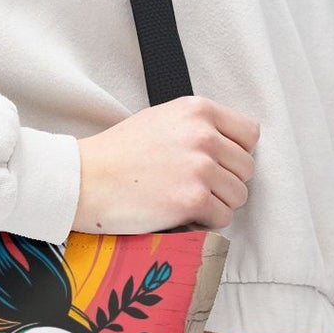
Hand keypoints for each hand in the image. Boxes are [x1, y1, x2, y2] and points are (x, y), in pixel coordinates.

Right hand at [74, 94, 258, 233]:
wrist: (84, 179)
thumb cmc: (117, 153)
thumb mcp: (161, 120)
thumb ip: (198, 127)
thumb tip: (230, 147)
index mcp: (197, 110)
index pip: (249, 133)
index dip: (236, 153)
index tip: (218, 164)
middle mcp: (203, 135)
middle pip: (246, 168)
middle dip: (226, 181)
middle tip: (195, 187)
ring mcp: (200, 168)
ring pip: (238, 195)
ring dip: (217, 203)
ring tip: (185, 200)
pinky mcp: (193, 200)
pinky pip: (223, 218)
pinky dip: (205, 222)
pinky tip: (180, 213)